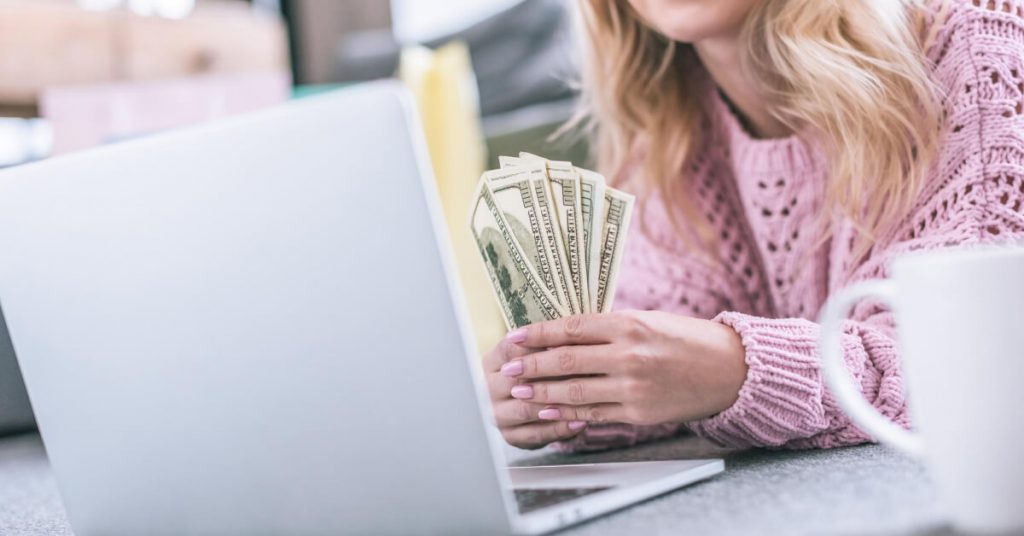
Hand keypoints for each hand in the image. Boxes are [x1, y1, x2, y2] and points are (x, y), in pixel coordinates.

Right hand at [484, 336, 588, 449]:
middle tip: (582, 372)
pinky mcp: (510, 436)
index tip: (567, 342)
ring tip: (583, 399)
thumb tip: (571, 339)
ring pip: (525, 409)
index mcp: (491, 361)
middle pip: (516, 380)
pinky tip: (580, 421)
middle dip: (549, 376)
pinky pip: (536, 434)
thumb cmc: (536, 370)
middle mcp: (487, 388)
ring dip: (554, 405)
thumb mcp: (534, 352)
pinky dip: (559, 428)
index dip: (537, 345)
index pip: (510, 349)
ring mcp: (497, 414)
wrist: (523, 400)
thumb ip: (546, 345)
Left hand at [497, 310, 747, 426]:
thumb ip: (608, 329)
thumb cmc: (685, 339)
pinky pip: (595, 414)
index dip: (537, 334)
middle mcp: (628, 354)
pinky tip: (551, 412)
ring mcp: (633, 386)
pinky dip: (569, 414)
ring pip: (576, 391)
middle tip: (507, 370)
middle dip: (531, 366)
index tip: (514, 337)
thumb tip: (563, 335)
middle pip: (566, 360)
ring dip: (543, 393)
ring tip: (520, 393)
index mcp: (628, 324)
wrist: (729, 369)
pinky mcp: (639, 411)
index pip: (570, 328)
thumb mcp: (647, 320)